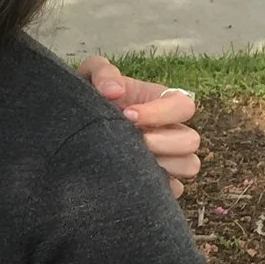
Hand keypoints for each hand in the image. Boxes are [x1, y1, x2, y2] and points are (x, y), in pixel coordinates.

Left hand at [78, 55, 201, 197]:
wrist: (73, 125)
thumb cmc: (90, 97)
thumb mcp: (91, 75)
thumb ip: (102, 73)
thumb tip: (114, 91)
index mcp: (163, 103)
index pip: (183, 106)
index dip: (160, 113)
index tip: (128, 115)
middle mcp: (172, 130)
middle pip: (191, 140)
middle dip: (160, 142)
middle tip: (129, 141)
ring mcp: (169, 157)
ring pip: (189, 165)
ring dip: (163, 165)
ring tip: (131, 161)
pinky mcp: (159, 181)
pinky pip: (175, 190)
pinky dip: (158, 187)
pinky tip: (131, 179)